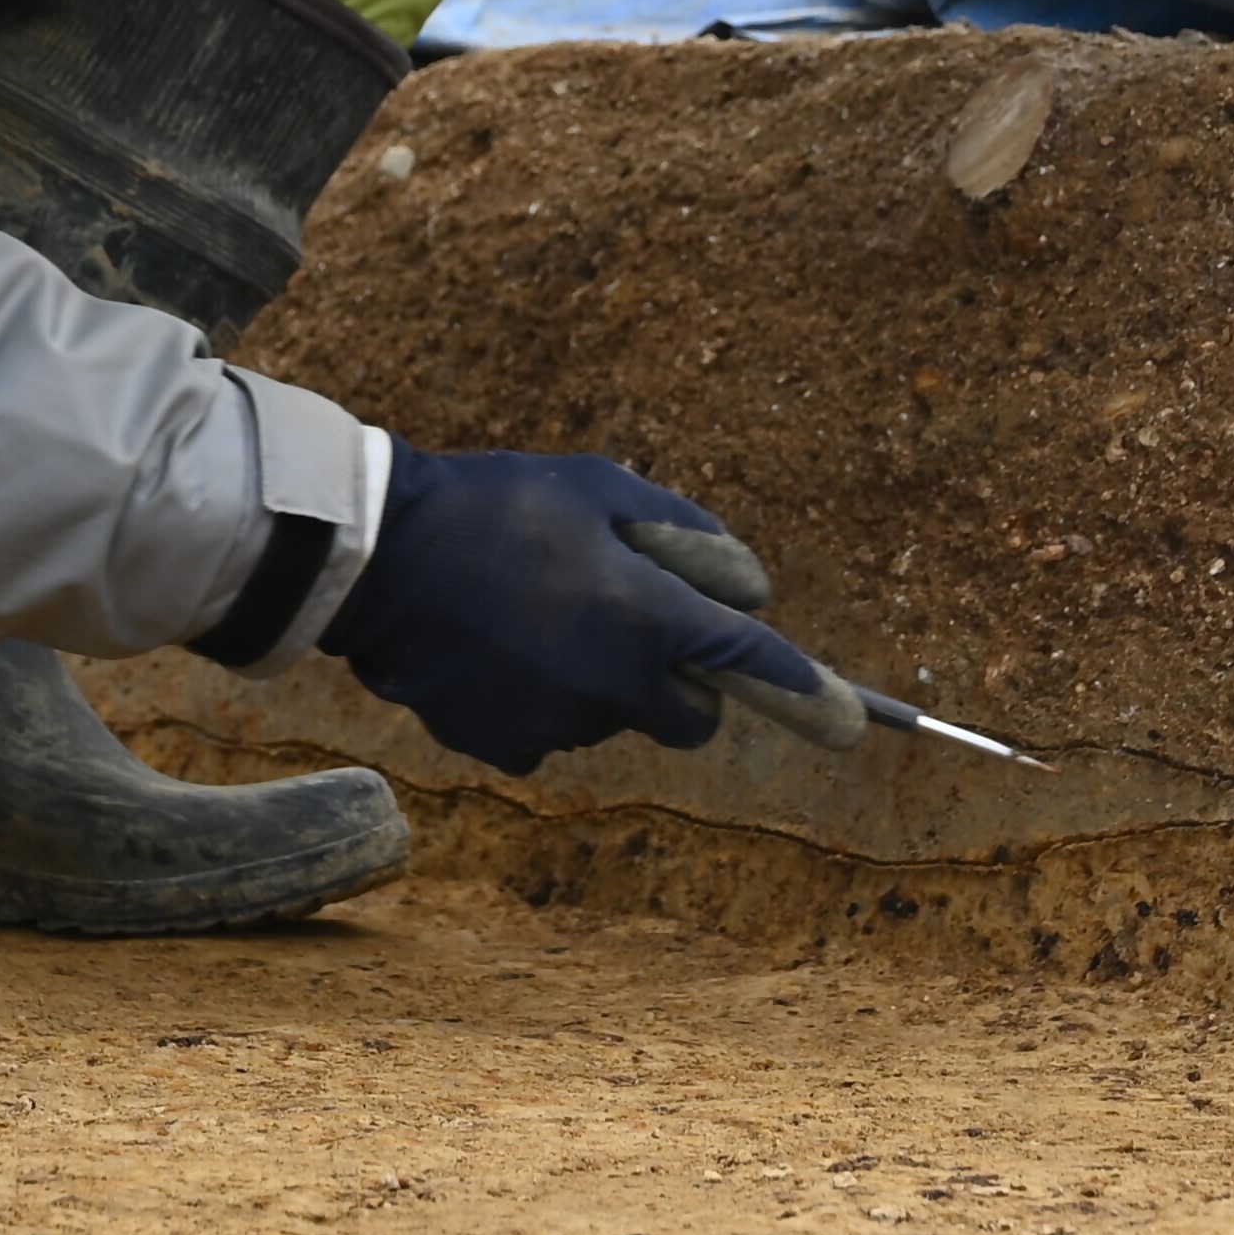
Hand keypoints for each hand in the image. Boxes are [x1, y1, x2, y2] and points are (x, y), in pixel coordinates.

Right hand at [322, 451, 865, 774]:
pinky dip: (545, 701)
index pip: (750, 664)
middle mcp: (615, 686)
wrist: (380, 557)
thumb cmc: (498, 504)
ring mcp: (559, 726)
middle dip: (686, 684)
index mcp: (648, 619)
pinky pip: (553, 733)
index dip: (804, 692)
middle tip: (637, 623)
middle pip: (691, 716)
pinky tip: (501, 648)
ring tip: (540, 614)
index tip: (853, 727)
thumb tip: (742, 588)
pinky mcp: (507, 748)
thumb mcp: (603, 487)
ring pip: (616, 718)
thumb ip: (686, 533)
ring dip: (604, 682)